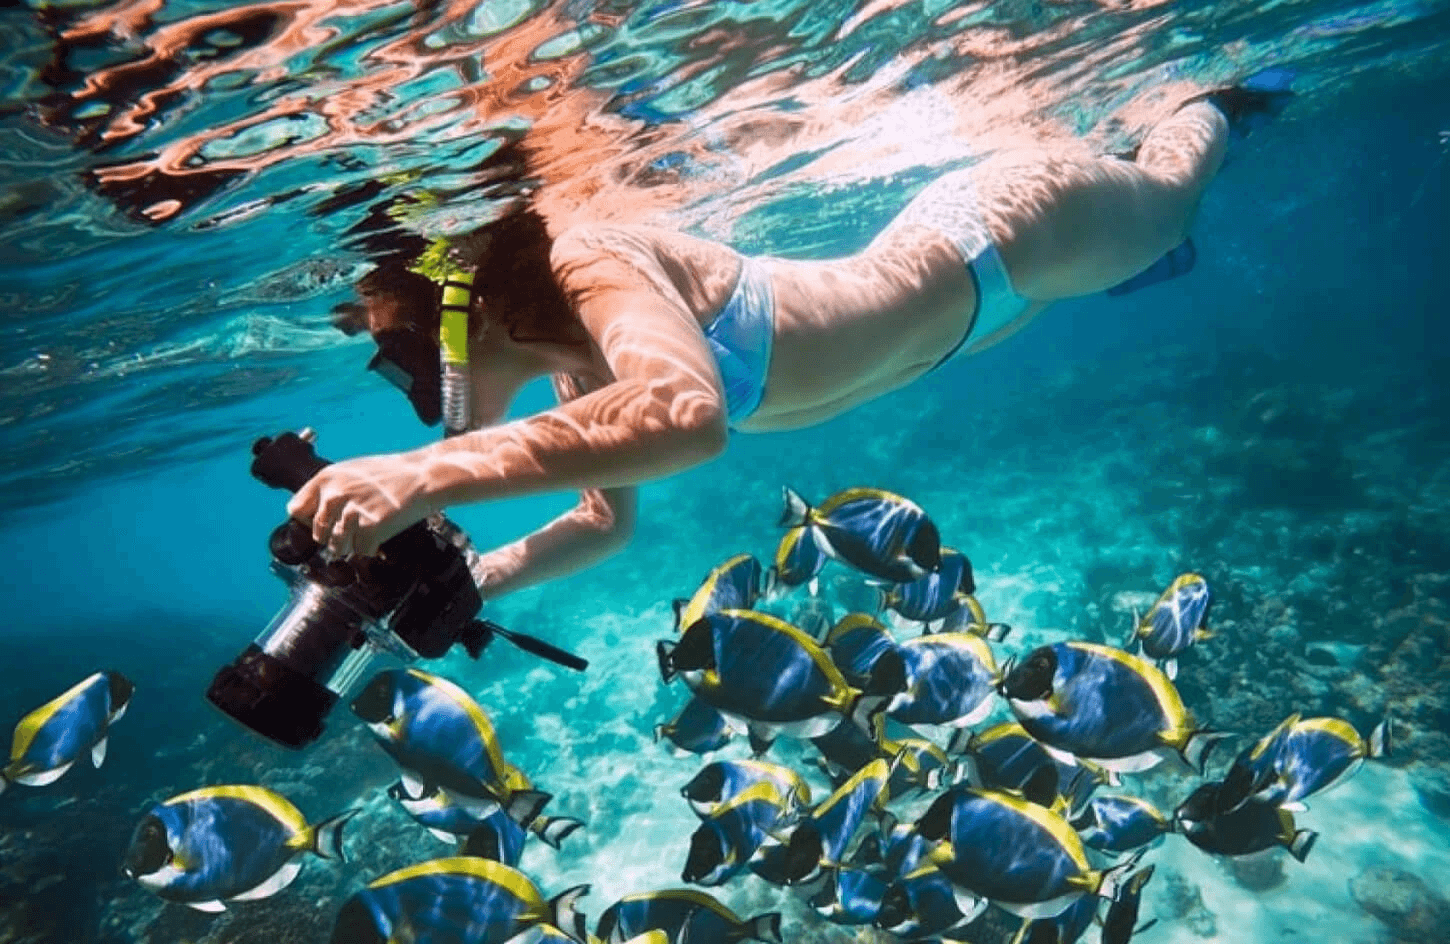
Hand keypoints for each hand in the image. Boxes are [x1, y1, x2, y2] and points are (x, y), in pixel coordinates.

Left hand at [287, 450, 433, 557]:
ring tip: (369, 530)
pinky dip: (373, 548)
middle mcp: (335, 494)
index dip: (309, 520)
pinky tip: (382, 533)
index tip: (323, 523)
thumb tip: (313, 515)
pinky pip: (361, 551)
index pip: (296, 510)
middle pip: (318, 534)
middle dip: (335, 536)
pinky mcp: (370, 528)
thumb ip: (329, 490)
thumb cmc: (391, 474)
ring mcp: (352, 512)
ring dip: (353, 544)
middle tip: (355, 528)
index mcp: (326, 478)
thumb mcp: (351, 472)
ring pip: (337, 547)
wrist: (424, 476)